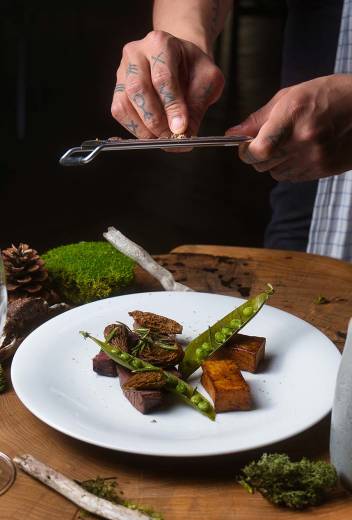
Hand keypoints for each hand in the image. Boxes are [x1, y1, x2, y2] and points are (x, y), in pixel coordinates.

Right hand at [111, 30, 223, 142]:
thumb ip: (198, 105)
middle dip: (156, 120)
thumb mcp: (207, 81)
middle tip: (171, 137)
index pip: (163, 77)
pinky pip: (119, 112)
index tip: (180, 128)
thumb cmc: (194, 69)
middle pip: (138, 89)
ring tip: (162, 137)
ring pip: (124, 103)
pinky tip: (152, 133)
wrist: (181, 62)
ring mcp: (122, 70)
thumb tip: (185, 135)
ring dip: (143, 128)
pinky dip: (135, 128)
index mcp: (161, 43)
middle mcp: (136, 53)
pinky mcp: (118, 88)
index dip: (171, 106)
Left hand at [226, 74, 351, 181]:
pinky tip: (302, 150)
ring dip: (274, 162)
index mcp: (292, 117)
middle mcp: (302, 140)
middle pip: (262, 164)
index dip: (246, 150)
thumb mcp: (292, 96)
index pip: (257, 150)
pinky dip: (290, 167)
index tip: (247, 144)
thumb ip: (259, 118)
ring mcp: (314, 158)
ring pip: (275, 173)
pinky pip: (292, 177)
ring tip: (289, 143)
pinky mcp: (322, 170)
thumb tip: (233, 133)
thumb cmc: (329, 95)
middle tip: (267, 140)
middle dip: (258, 155)